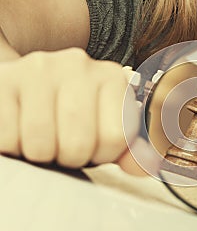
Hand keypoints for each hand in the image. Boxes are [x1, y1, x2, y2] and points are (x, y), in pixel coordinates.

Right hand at [0, 48, 139, 167]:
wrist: (26, 87)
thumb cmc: (68, 113)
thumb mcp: (104, 129)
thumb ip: (129, 149)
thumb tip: (147, 165)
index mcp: (110, 76)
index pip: (117, 137)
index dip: (103, 154)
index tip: (94, 146)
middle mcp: (78, 65)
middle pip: (79, 144)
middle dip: (71, 157)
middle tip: (64, 144)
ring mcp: (39, 68)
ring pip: (41, 145)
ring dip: (40, 154)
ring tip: (43, 137)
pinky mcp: (4, 80)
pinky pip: (8, 139)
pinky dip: (13, 146)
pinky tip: (20, 128)